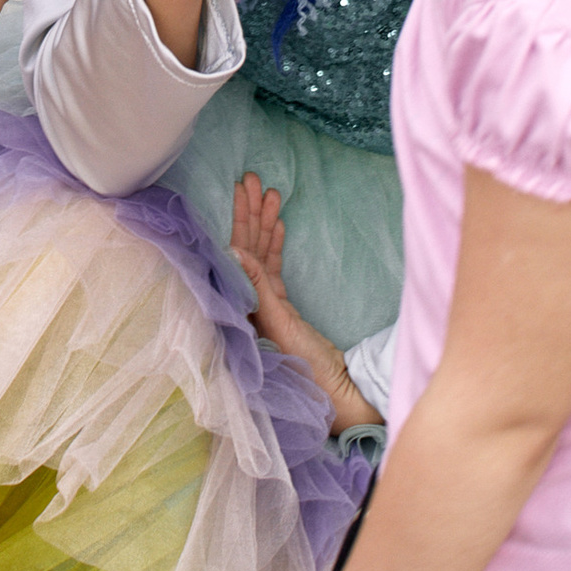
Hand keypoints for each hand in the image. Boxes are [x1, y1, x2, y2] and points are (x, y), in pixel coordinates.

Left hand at [228, 171, 362, 428]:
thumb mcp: (282, 324)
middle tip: (253, 179)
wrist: (336, 391)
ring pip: (260, 254)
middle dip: (250, 213)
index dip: (241, 220)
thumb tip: (234, 250)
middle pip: (246, 248)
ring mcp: (265, 302)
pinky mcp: (282, 306)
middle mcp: (248, 301)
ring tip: (269, 191)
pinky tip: (277, 223)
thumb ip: (260, 288)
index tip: (243, 191)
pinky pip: (274, 267)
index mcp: (242, 305)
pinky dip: (275, 243)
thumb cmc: (307, 365)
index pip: (238, 253)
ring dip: (264, 223)